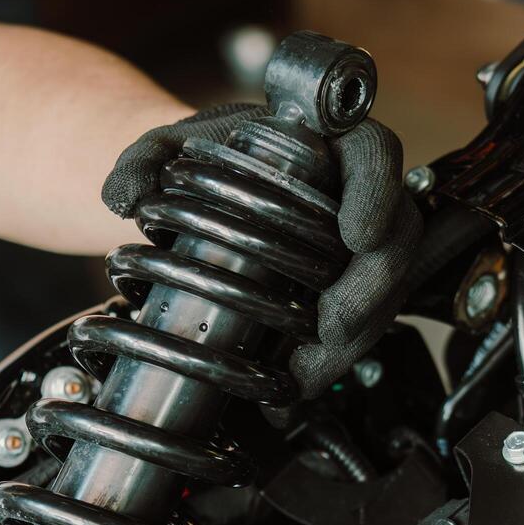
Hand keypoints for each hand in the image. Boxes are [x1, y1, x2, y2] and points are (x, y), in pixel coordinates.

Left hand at [101, 104, 422, 400]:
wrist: (205, 191)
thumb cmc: (204, 159)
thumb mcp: (168, 149)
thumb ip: (141, 160)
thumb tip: (126, 195)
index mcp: (328, 141)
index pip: (375, 153)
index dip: (376, 193)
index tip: (355, 233)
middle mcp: (356, 191)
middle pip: (398, 238)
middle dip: (370, 292)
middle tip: (331, 327)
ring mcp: (359, 245)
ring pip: (385, 293)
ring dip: (352, 340)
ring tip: (306, 373)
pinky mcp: (348, 288)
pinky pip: (359, 325)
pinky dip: (330, 360)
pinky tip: (297, 383)